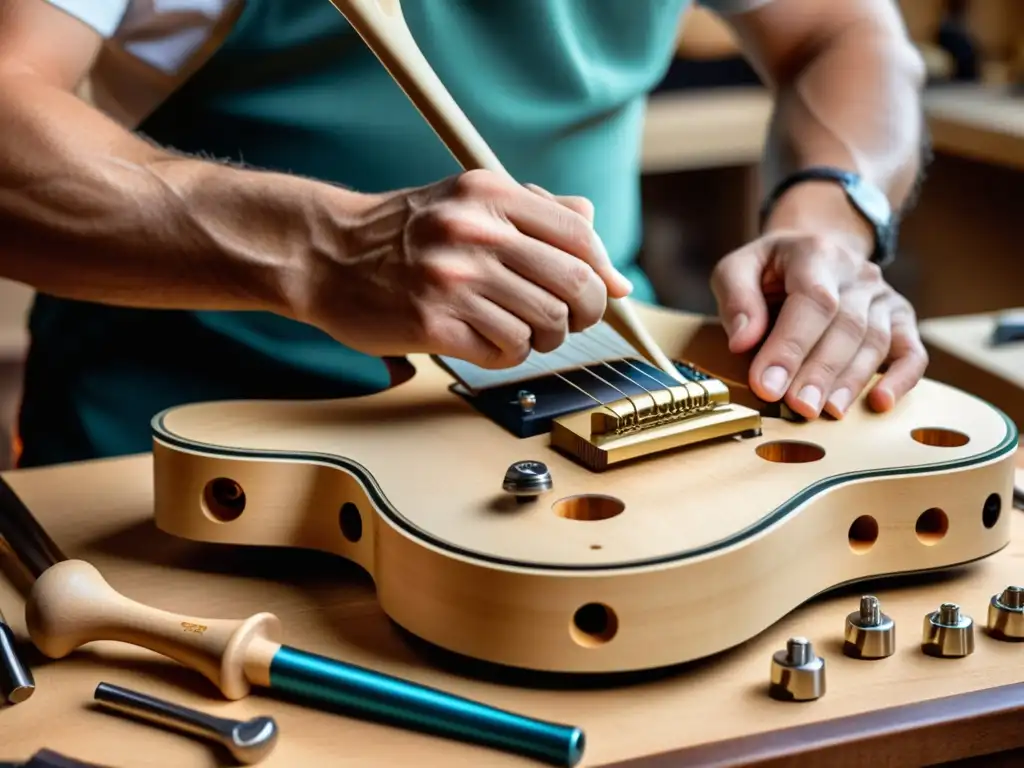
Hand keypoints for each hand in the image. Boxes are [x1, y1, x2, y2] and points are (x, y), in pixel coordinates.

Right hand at [302, 169, 631, 368]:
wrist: (325, 255)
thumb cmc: (405, 233)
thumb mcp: (470, 201)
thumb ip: (541, 218)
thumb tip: (609, 269)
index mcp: (490, 195)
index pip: (580, 237)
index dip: (601, 272)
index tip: (600, 292)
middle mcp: (474, 233)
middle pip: (573, 287)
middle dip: (582, 315)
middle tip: (565, 321)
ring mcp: (452, 280)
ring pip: (544, 326)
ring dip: (540, 338)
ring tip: (515, 330)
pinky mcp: (432, 324)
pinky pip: (505, 352)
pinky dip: (506, 354)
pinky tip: (484, 340)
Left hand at [710, 229, 927, 419]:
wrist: (815, 252)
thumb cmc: (770, 270)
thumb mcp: (737, 269)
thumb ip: (736, 299)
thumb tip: (742, 341)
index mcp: (816, 253)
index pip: (812, 300)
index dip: (790, 346)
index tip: (767, 385)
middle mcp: (857, 273)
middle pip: (846, 325)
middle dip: (820, 371)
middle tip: (799, 408)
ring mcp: (882, 296)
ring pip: (875, 341)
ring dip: (851, 381)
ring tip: (828, 412)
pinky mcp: (900, 319)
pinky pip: (912, 352)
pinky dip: (901, 380)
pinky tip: (879, 403)